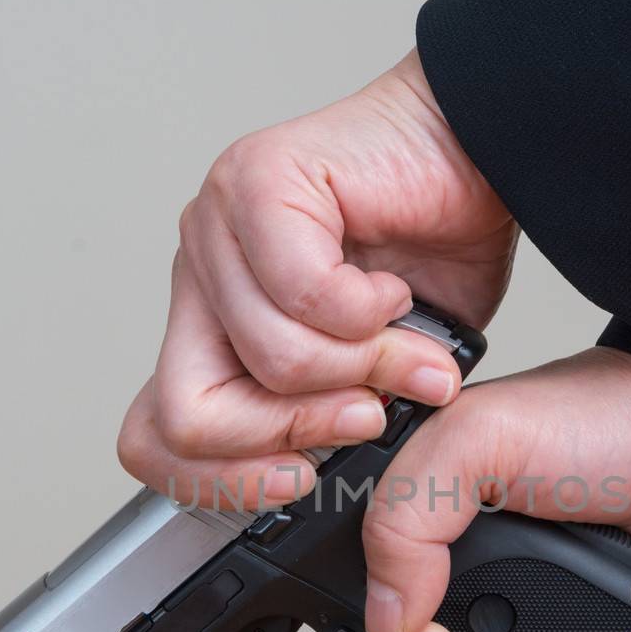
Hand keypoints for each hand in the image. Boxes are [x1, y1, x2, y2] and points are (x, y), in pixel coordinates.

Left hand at [118, 51, 517, 508]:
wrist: (478, 151)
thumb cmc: (432, 246)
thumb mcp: (380, 373)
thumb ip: (331, 420)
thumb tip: (317, 473)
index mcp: (212, 325)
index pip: (152, 434)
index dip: (222, 479)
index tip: (299, 480)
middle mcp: (201, 274)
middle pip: (186, 412)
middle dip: (293, 430)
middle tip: (364, 412)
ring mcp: (216, 223)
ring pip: (267, 359)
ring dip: (360, 365)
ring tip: (398, 328)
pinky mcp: (256, 183)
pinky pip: (306, 296)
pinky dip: (370, 311)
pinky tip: (389, 283)